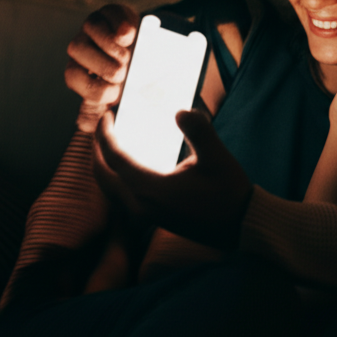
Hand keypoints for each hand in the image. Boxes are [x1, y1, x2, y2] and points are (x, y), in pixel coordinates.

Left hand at [65, 4, 139, 131]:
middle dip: (103, 66)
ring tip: (130, 55)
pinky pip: (110, 14)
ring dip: (111, 46)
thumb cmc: (129, 78)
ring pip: (89, 30)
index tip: (118, 92)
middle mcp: (81, 47)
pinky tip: (132, 36)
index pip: (73, 76)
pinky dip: (122, 26)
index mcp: (79, 69)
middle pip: (76, 51)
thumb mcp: (116, 95)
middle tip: (125, 73)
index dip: (95, 86)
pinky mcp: (110, 12)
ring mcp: (93, 26)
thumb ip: (100, 110)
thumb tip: (85, 125)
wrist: (147, 50)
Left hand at [92, 110, 253, 250]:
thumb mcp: (217, 158)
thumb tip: (180, 111)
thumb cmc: (228, 192)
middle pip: (102, 175)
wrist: (238, 225)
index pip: (114, 158)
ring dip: (104, 166)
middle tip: (104, 127)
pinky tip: (129, 167)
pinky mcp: (151, 218)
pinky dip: (116, 179)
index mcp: (151, 189)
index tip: (108, 114)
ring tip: (111, 145)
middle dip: (98, 149)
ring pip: (109, 189)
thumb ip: (198, 132)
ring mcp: (144, 215)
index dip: (106, 134)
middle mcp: (141, 205)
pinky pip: (120, 197)